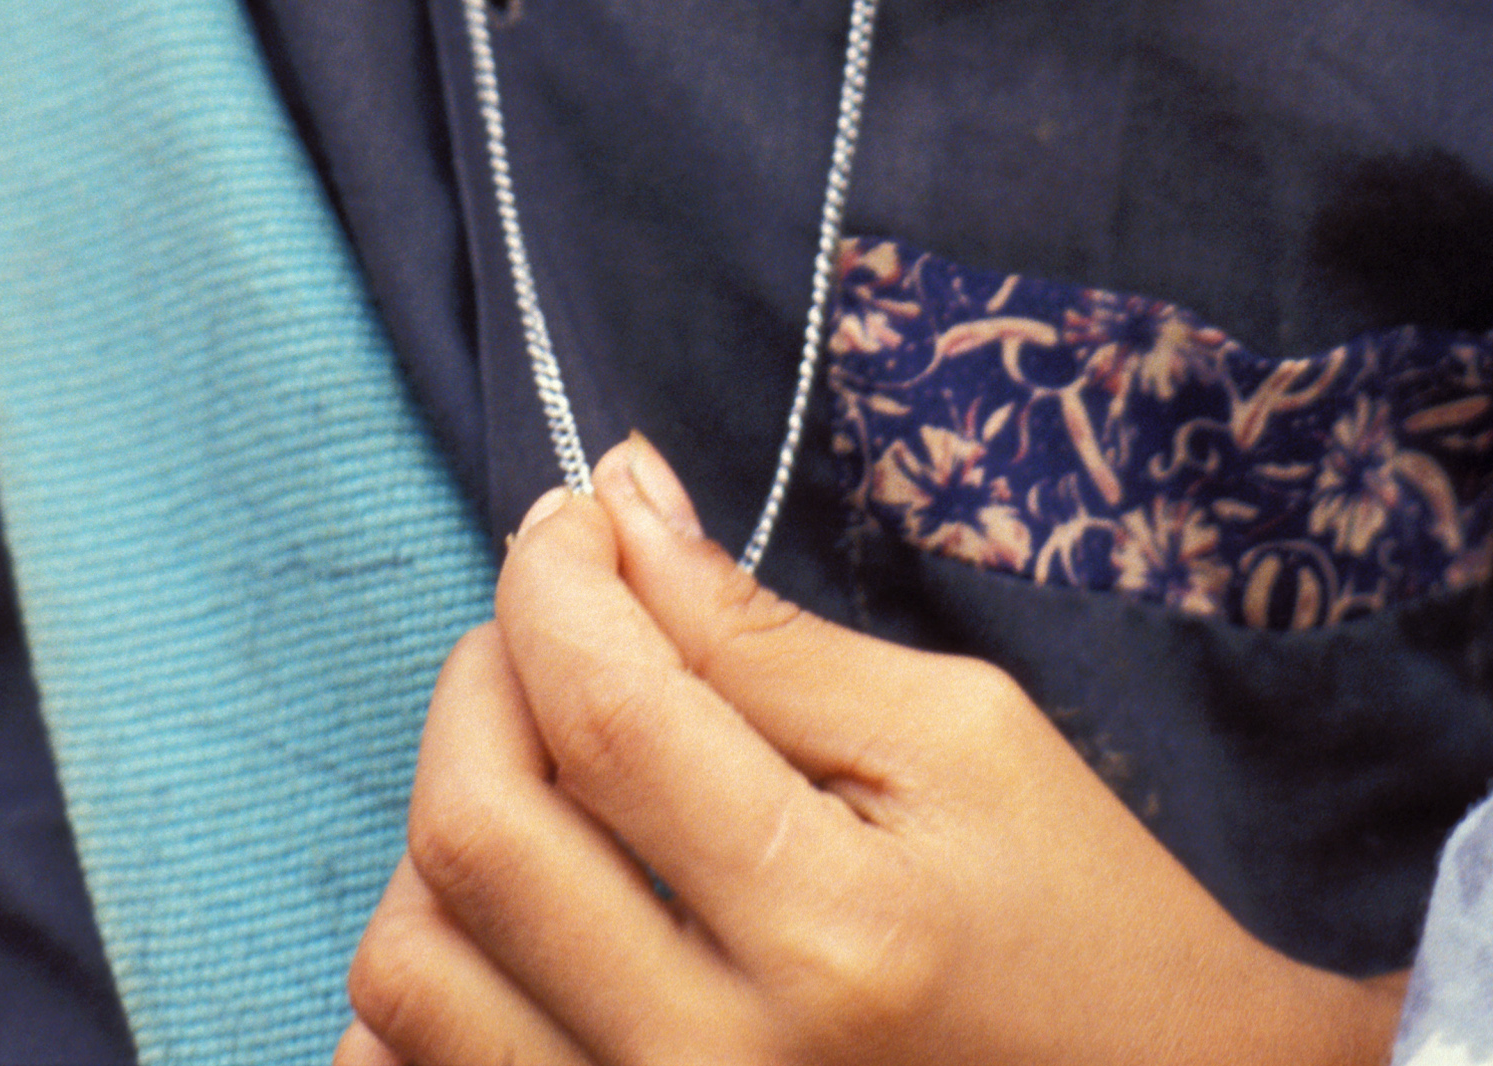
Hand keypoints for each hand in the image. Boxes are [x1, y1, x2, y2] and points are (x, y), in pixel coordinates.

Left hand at [339, 435, 1406, 1065]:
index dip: (554, 573)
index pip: (600, 705)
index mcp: (831, 926)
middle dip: (482, 672)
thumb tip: (617, 500)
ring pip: (409, 973)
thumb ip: (763, 634)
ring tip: (539, 762)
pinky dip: (426, 991)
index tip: (572, 517)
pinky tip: (512, 918)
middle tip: (557, 621)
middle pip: (474, 831)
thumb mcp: (961, 740)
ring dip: (444, 823)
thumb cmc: (1083, 925)